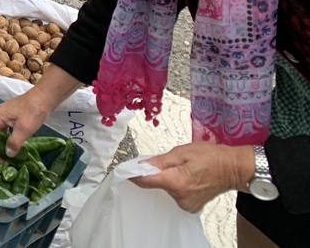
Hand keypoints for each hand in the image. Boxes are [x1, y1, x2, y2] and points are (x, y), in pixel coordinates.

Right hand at [0, 91, 51, 159]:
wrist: (43, 98)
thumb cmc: (33, 111)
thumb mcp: (24, 129)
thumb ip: (14, 143)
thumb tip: (8, 154)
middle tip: (3, 160)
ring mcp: (2, 115)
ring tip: (8, 155)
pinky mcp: (9, 117)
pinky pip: (2, 130)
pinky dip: (5, 139)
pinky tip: (14, 146)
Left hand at [132, 143, 253, 212]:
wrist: (234, 168)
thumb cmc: (212, 157)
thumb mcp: (183, 151)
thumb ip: (160, 160)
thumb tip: (142, 164)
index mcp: (176, 182)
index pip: (145, 181)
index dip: (133, 174)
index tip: (124, 169)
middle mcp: (180, 197)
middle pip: (155, 185)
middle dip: (154, 173)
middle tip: (161, 161)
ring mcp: (186, 204)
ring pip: (165, 189)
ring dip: (165, 179)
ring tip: (179, 168)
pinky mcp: (191, 206)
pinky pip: (175, 194)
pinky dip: (174, 185)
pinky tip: (184, 176)